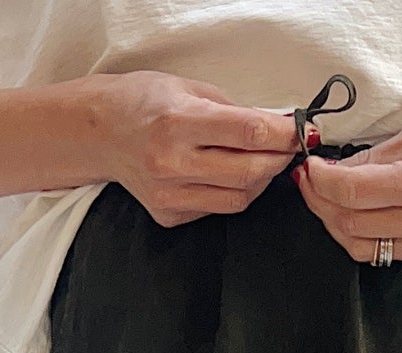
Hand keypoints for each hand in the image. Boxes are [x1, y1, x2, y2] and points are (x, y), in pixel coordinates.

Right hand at [102, 72, 299, 226]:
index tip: (301, 132)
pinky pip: (216, 209)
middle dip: (278, 160)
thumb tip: (274, 125)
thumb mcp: (188, 89)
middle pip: (250, 172)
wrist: (100, 132)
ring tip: (260, 161)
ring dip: (260, 180)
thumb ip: (232, 110)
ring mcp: (170, 195)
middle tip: (288, 149)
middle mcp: (173, 163)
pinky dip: (231, 192)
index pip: (248, 131)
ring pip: (239, 198)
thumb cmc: (142, 103)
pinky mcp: (169, 215)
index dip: (283, 134)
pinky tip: (226, 174)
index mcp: (179, 122)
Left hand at [293, 109, 401, 263]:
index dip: (319, 181)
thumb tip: (334, 171)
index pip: (351, 191)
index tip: (307, 167)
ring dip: (334, 222)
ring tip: (326, 197)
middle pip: (348, 222)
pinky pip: (379, 252)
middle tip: (309, 180)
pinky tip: (353, 211)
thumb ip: (375, 157)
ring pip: (358, 245)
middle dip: (319, 202)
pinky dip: (358, 233)